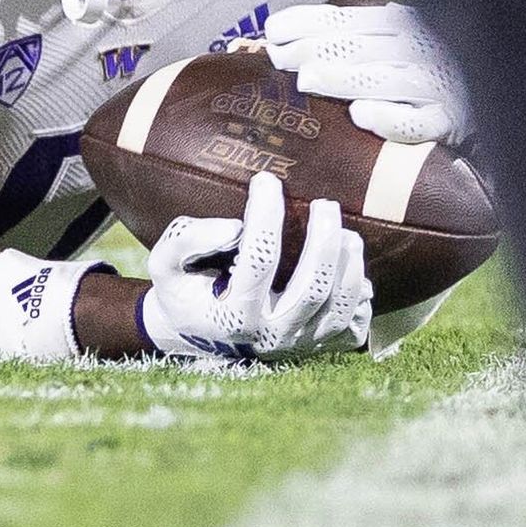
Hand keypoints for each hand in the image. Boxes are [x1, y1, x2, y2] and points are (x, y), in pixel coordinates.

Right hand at [139, 173, 370, 361]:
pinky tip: (355, 272)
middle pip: (312, 288)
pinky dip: (360, 298)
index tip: (267, 179)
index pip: (258, 259)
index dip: (265, 215)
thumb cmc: (185, 289)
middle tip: (326, 204)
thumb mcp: (165, 264)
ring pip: (339, 307)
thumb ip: (187, 240)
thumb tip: (234, 227)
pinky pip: (352, 326)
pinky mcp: (317, 347)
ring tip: (349, 234)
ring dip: (350, 267)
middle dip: (324, 241)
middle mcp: (270, 335)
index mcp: (232, 315)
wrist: (198, 334)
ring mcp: (298, 344)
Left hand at [263, 1, 470, 144]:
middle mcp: (416, 47)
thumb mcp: (389, 43)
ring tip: (308, 79)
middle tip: (279, 59)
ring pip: (382, 79)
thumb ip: (344, 38)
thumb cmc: (423, 71)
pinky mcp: (448, 121)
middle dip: (314, 50)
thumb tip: (279, 39)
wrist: (494, 98)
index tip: (272, 31)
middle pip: (358, 46)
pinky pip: (416, 121)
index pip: (345, 20)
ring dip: (343, 78)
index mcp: (398, 24)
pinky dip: (389, 118)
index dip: (307, 22)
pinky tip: (361, 116)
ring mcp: (433, 84)